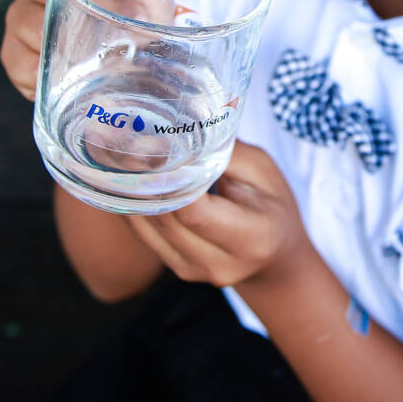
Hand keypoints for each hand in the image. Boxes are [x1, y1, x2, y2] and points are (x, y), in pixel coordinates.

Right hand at [0, 0, 169, 101]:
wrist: (139, 47)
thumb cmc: (143, 9)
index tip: (129, 11)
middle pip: (41, 7)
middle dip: (81, 29)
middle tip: (117, 43)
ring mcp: (20, 18)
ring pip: (26, 35)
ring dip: (62, 53)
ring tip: (94, 61)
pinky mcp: (15, 54)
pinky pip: (18, 65)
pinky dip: (42, 77)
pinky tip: (68, 78)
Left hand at [125, 142, 313, 289]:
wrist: (276, 257)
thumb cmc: (272, 205)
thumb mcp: (262, 170)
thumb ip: (223, 153)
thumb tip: (179, 130)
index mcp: (251, 238)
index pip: (194, 211)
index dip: (169, 179)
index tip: (155, 145)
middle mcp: (219, 263)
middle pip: (165, 219)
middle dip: (146, 180)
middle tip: (129, 143)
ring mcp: (194, 271)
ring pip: (148, 227)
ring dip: (134, 192)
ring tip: (126, 156)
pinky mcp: (175, 268)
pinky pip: (144, 234)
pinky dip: (136, 205)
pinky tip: (131, 180)